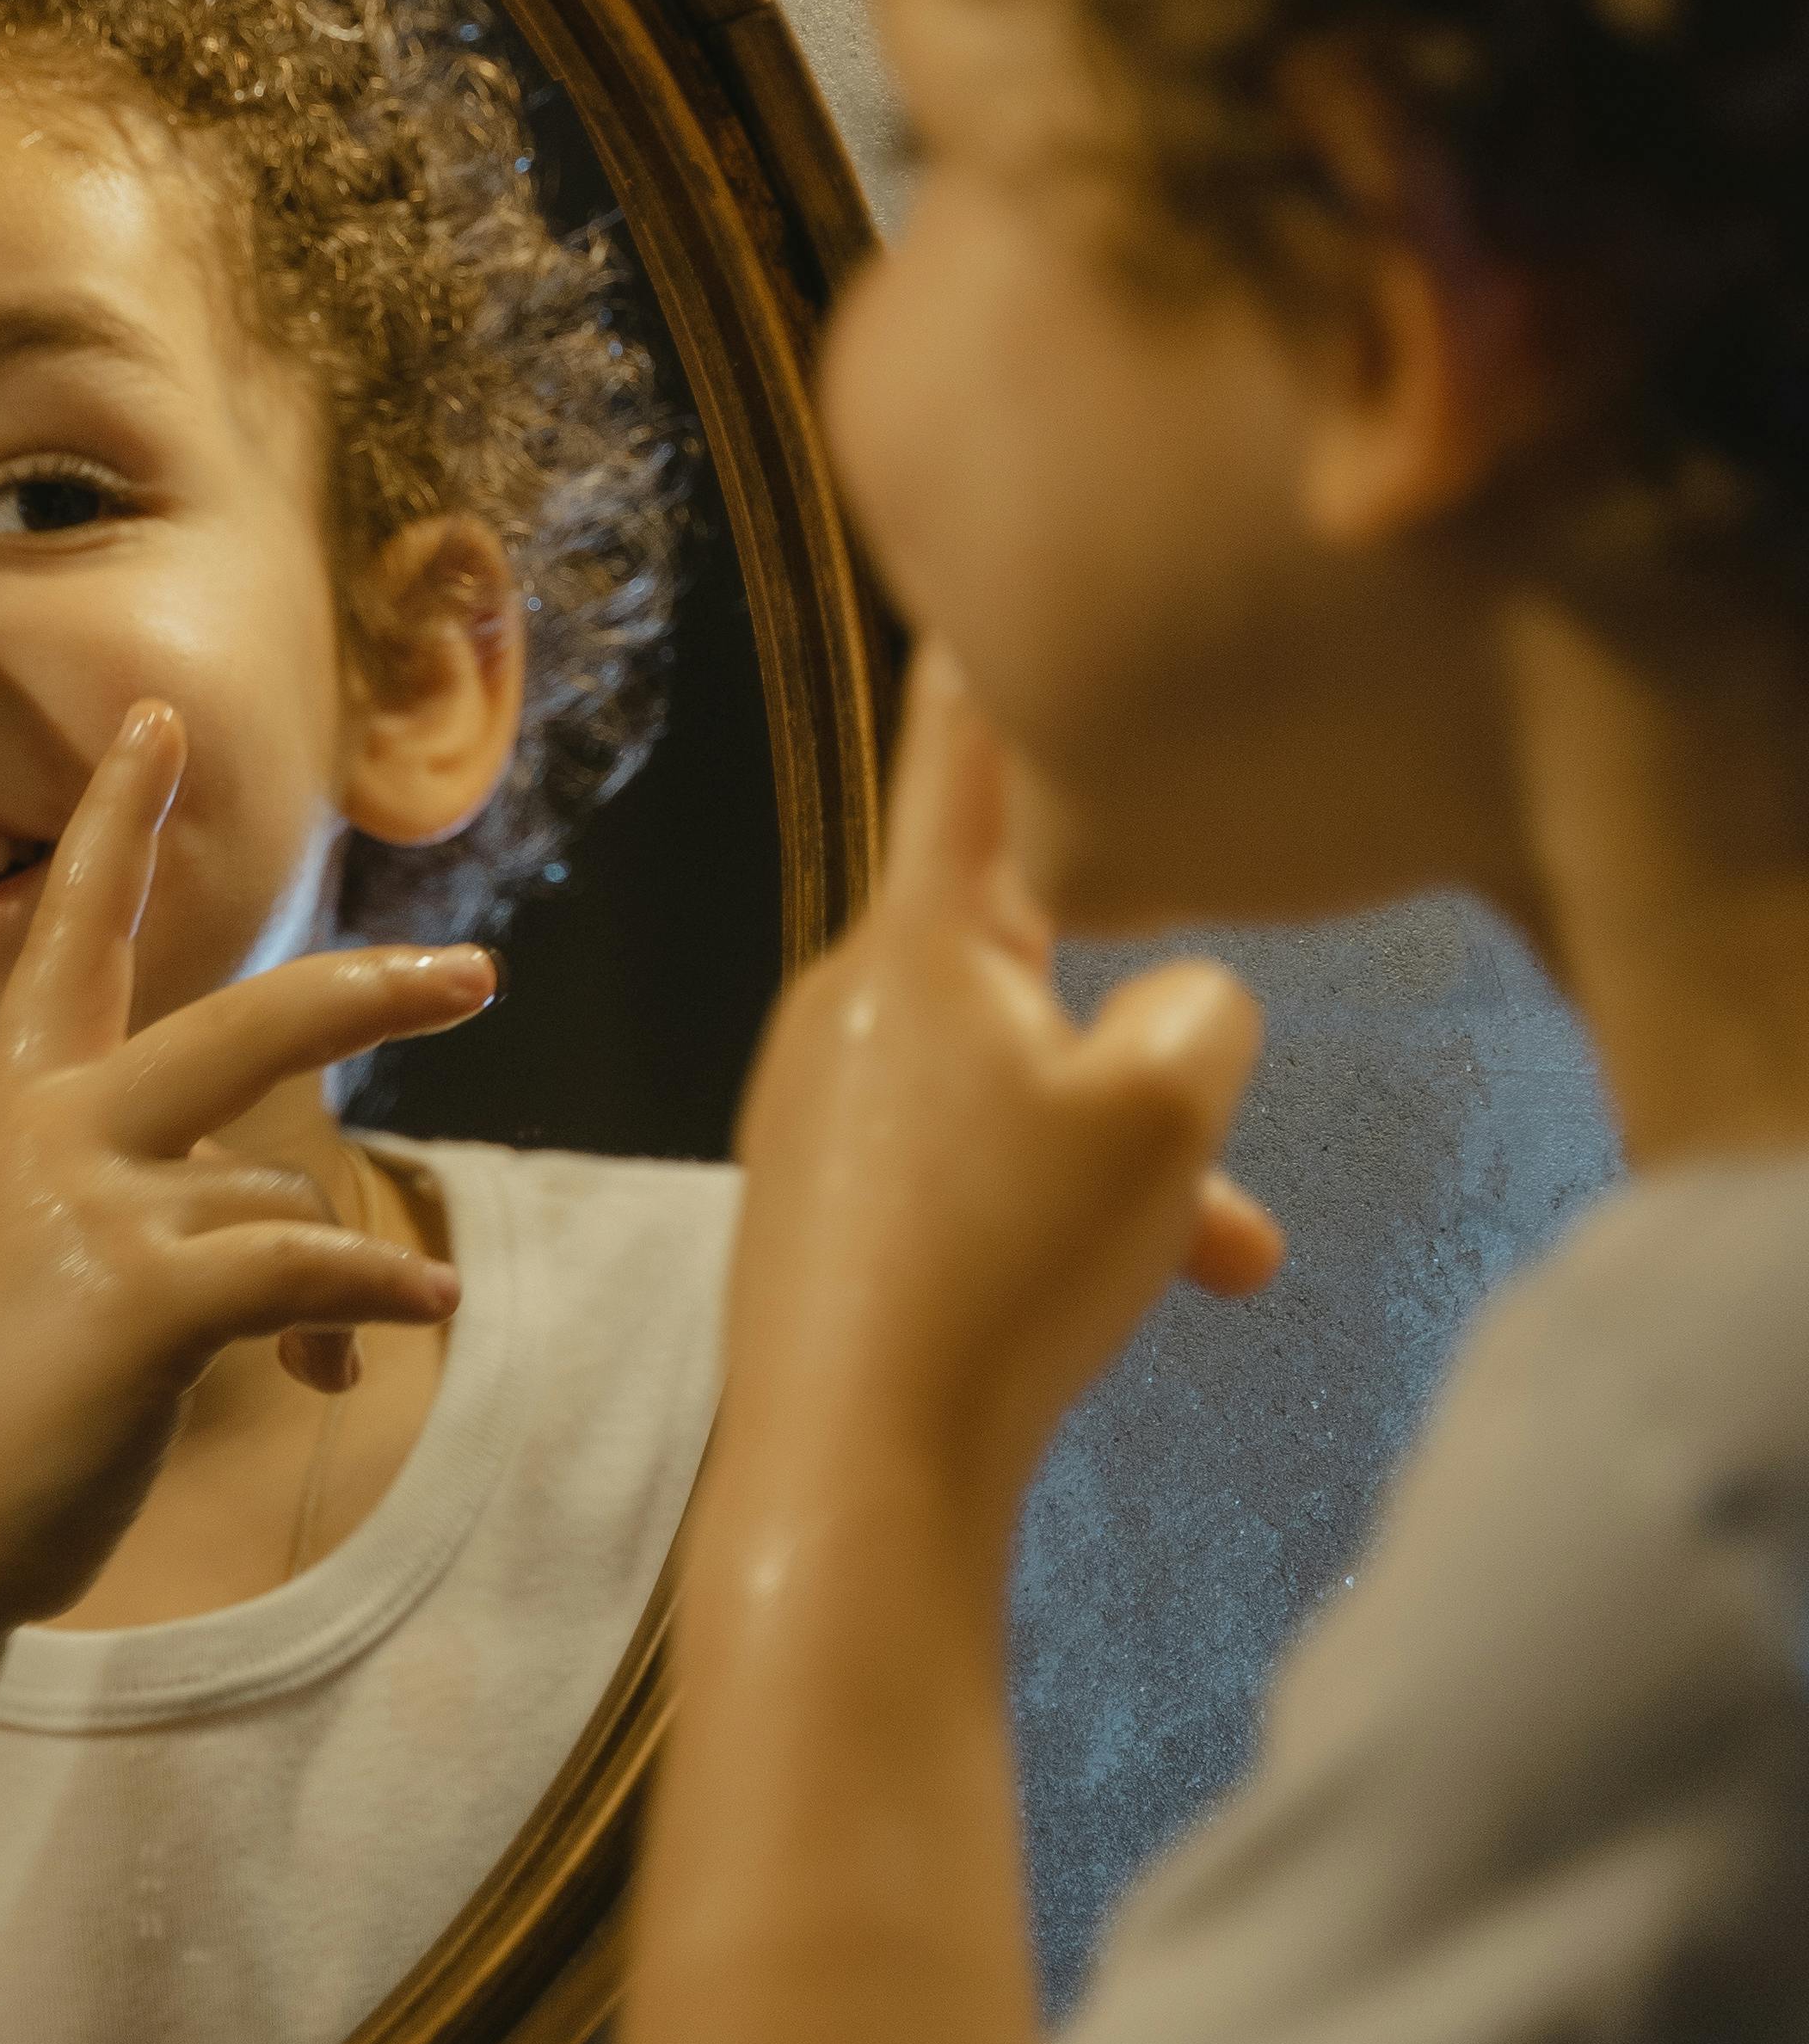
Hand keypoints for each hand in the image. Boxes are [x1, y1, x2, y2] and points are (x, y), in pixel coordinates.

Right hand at [0, 704, 489, 1631]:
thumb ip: (150, 1216)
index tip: (156, 720)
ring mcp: (95, 1204)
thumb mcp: (34, 1274)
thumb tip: (304, 1236)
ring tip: (384, 1327)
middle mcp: (49, 1131)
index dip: (118, 820)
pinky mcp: (146, 1294)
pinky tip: (408, 1329)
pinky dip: (375, 1301)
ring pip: (289, 1182)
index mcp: (11, 1108)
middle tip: (475, 976)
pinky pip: (311, 1270)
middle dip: (373, 991)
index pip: (75, 933)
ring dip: (346, 1267)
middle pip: (250, 1020)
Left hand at [723, 644, 1284, 1518]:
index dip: (993, 659)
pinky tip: (1131, 1299)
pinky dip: (1060, 1219)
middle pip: (1034, 959)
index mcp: (918, 939)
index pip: (965, 754)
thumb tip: (1172, 1009)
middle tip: (1209, 1140)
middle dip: (1150, 1047)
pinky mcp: (823, 1203)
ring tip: (1219, 1258)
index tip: (972, 571)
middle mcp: (850, 998)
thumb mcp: (1165, 1111)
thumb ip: (1203, 1010)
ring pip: (1024, 1088)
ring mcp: (825, 1104)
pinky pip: (972, 1171)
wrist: (855, 1472)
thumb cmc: (1003, 1269)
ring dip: (1132, 1159)